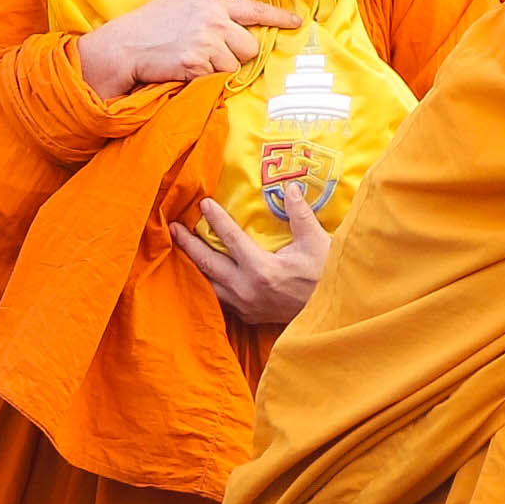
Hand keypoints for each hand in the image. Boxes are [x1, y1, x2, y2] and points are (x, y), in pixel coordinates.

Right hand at [75, 0, 302, 99]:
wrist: (126, 46)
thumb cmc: (153, 19)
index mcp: (214, 2)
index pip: (256, 9)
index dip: (279, 16)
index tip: (297, 22)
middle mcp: (215, 21)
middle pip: (250, 46)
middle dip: (236, 52)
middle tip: (211, 50)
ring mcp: (207, 44)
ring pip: (235, 65)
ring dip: (219, 67)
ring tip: (195, 59)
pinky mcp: (198, 65)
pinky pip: (217, 78)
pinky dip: (205, 78)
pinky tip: (187, 69)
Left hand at [170, 193, 327, 332]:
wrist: (331, 313)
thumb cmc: (326, 276)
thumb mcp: (317, 242)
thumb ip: (300, 214)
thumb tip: (290, 187)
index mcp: (261, 269)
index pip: (230, 238)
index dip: (215, 218)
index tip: (203, 203)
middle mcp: (245, 289)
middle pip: (207, 262)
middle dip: (188, 243)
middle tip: (173, 227)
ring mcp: (244, 305)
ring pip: (208, 284)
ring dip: (193, 265)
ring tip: (180, 250)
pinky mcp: (246, 315)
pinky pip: (219, 298)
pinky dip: (207, 284)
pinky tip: (200, 274)